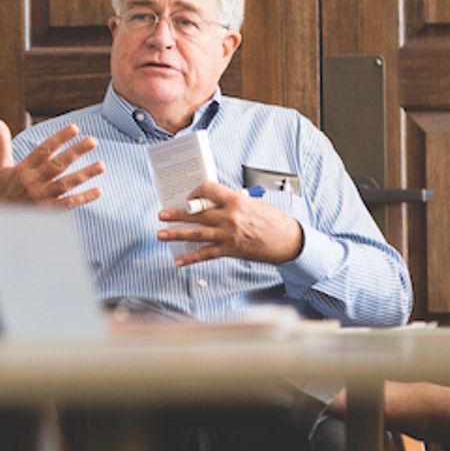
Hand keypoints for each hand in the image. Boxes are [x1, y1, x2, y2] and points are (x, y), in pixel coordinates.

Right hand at [0, 119, 103, 206]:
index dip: (59, 138)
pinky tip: (98, 191)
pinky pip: (68, 204)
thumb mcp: (1, 167)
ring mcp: (42, 197)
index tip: (75, 128)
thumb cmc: (4, 192)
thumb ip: (2, 144)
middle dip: (75, 152)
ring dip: (84, 174)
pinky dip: (83, 198)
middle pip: (57, 164)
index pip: (43, 150)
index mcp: (23, 169)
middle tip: (93, 141)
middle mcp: (33, 182)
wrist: (1, 223)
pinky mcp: (48, 212)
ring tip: (102, 165)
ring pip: (65, 183)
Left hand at [157, 181, 303, 265]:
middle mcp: (229, 217)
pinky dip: (190, 257)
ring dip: (176, 234)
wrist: (288, 241)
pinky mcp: (230, 250)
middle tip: (162, 215)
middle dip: (176, 214)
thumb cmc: (272, 220)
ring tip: (161, 234)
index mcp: (235, 201)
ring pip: (196, 233)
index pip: (207, 190)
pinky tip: (178, 260)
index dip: (195, 192)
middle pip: (196, 214)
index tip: (189, 197)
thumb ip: (231, 203)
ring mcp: (228, 235)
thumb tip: (210, 203)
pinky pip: (205, 254)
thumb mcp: (252, 203)